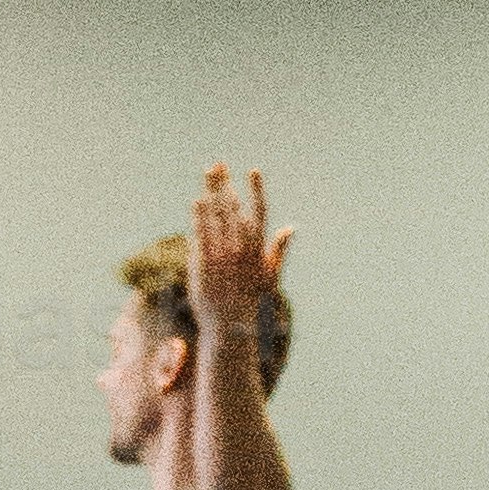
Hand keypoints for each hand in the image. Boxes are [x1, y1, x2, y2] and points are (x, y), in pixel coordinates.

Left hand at [188, 160, 289, 353]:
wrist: (230, 325)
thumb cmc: (252, 300)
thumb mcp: (270, 275)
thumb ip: (278, 248)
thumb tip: (291, 228)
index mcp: (258, 249)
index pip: (259, 212)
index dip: (256, 190)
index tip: (253, 171)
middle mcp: (241, 249)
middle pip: (232, 208)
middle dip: (225, 184)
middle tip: (219, 165)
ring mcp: (221, 255)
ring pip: (216, 217)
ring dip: (212, 193)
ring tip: (208, 175)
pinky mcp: (204, 263)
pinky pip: (201, 234)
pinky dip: (199, 217)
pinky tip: (197, 201)